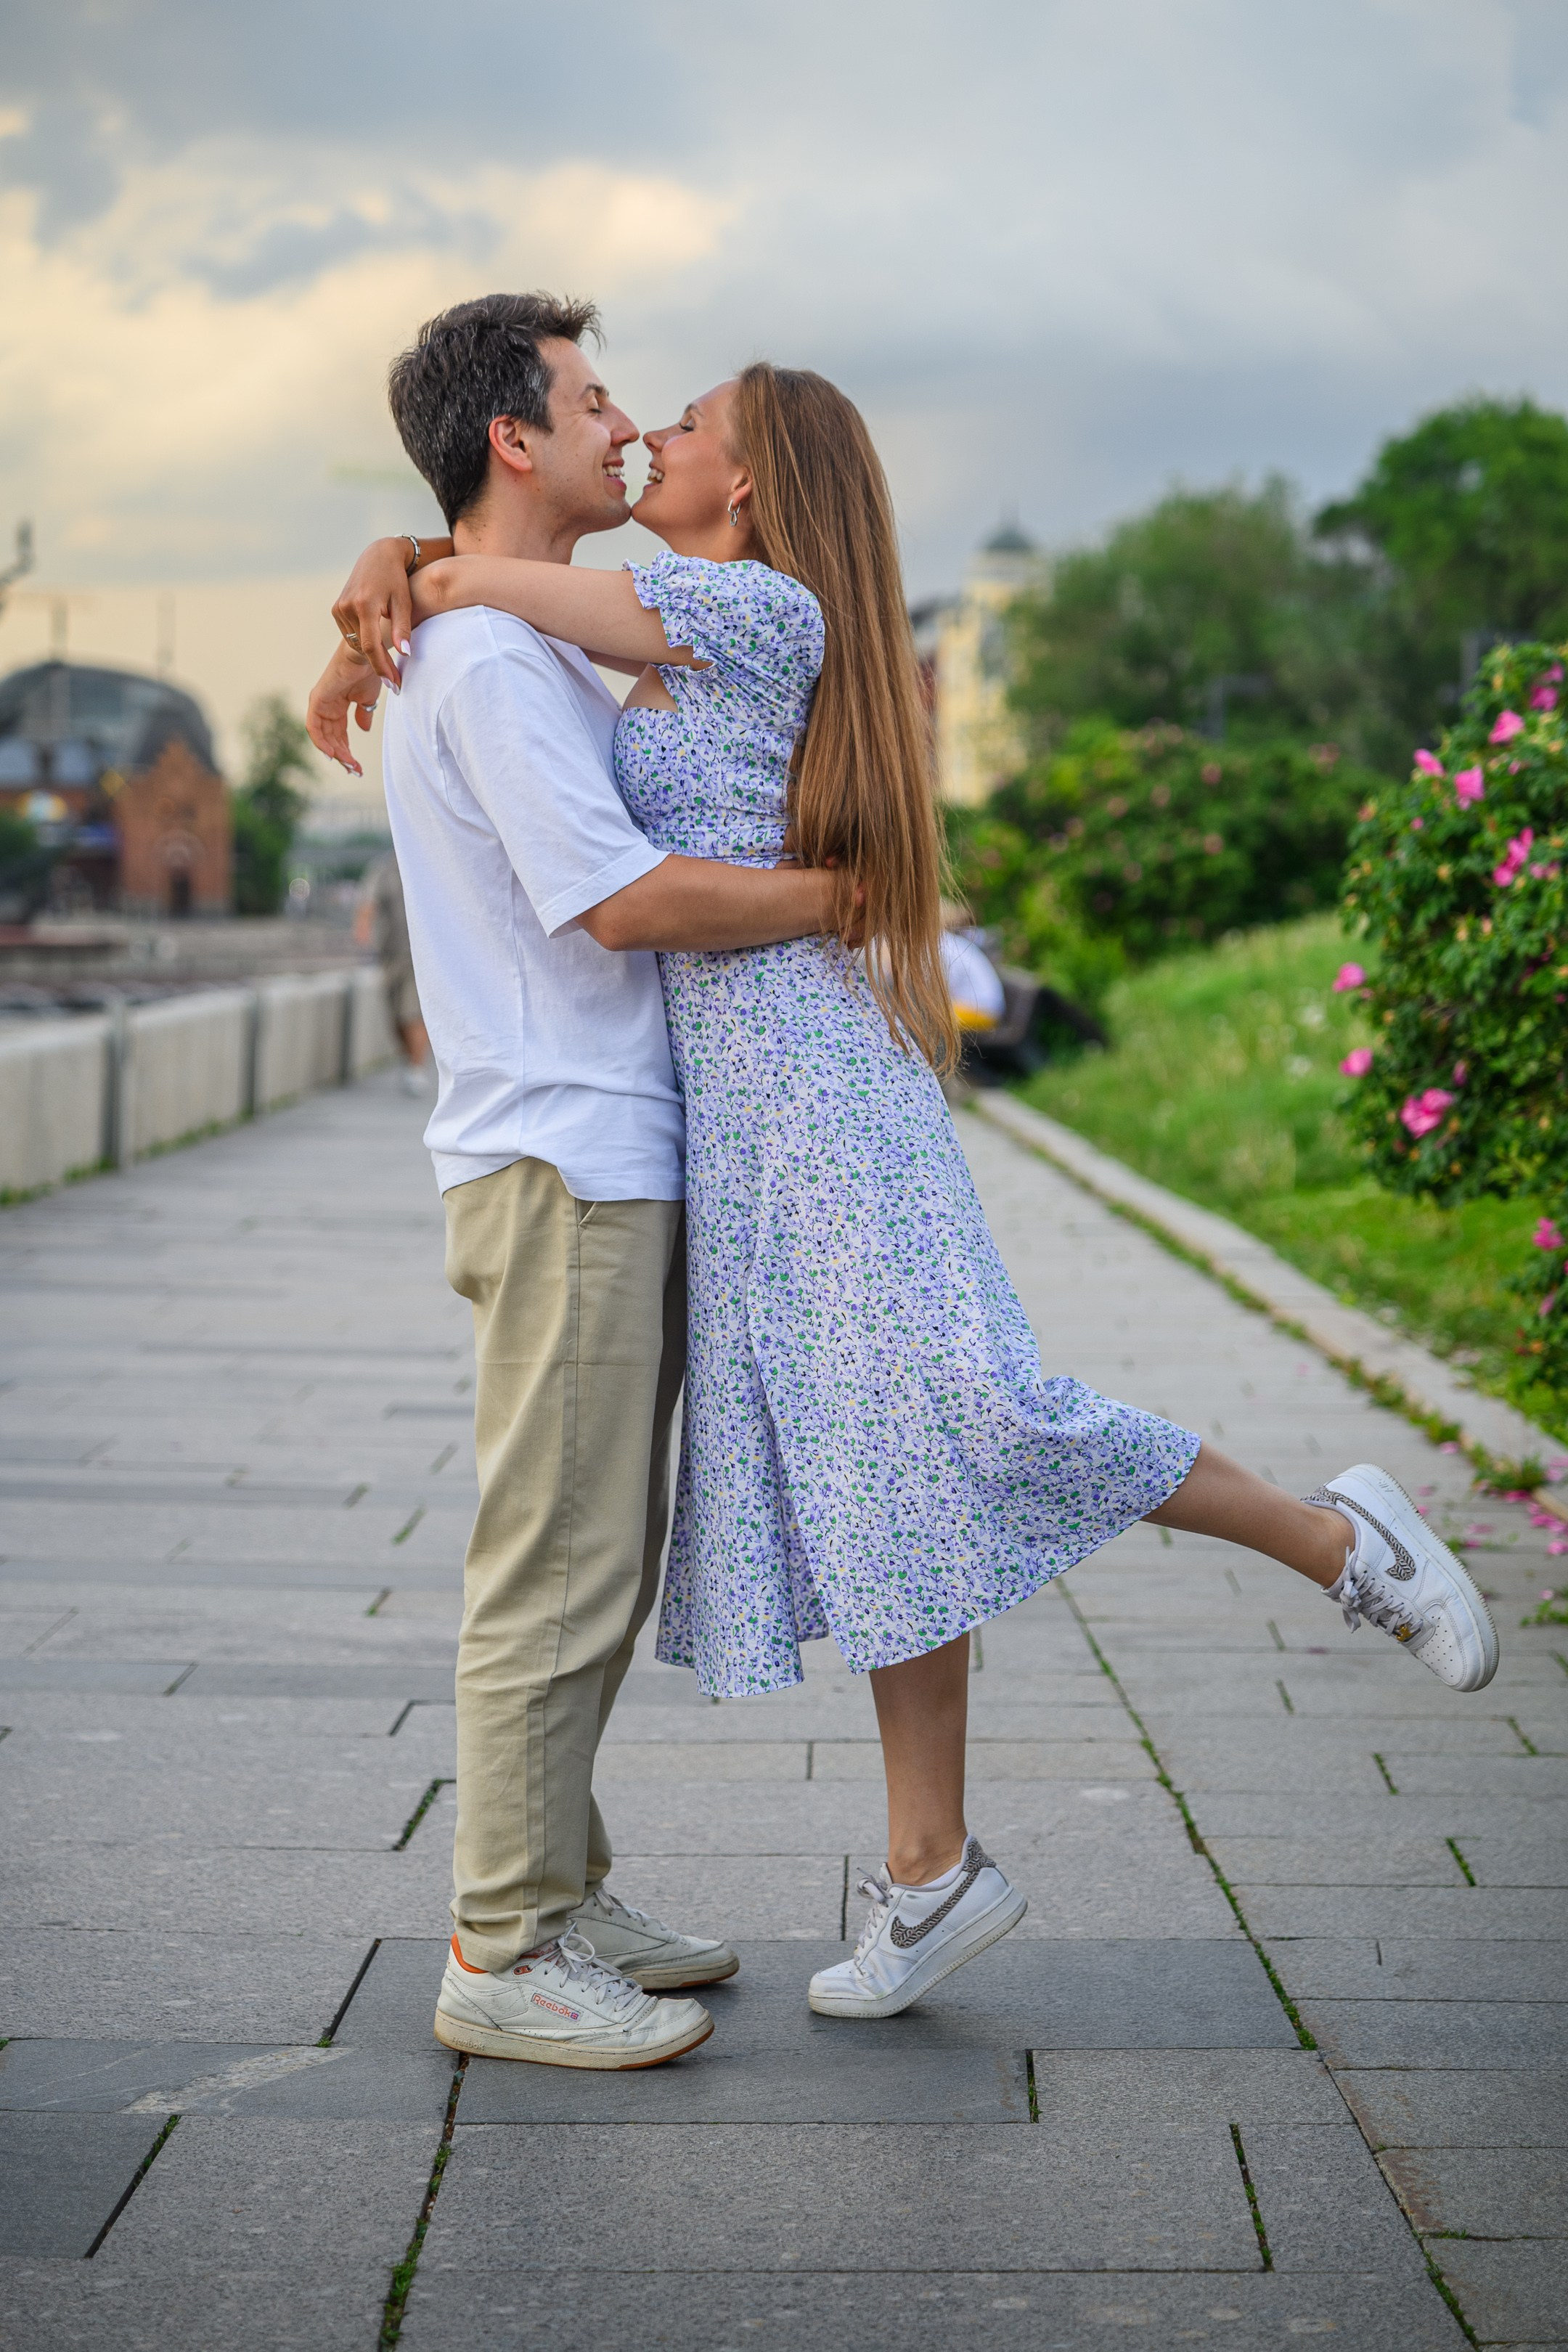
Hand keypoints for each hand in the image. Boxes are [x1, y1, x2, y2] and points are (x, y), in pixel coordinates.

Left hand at [306, 643, 382, 774]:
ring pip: (323, 737)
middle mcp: (326, 706)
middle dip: (343, 757)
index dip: (348, 751)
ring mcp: (320, 703)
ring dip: (336, 753)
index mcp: (337, 706)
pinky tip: (333, 754)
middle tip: (355, 771)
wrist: (369, 656)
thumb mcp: (368, 699)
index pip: (339, 735)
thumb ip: (364, 714)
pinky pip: (314, 727)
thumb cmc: (370, 672)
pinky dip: (321, 742)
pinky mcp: (317, 700)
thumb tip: (363, 729)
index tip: (358, 766)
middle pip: (331, 739)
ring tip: (349, 765)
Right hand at [332, 537, 416, 687]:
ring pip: (356, 643)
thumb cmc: (397, 579)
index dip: (383, 667)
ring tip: (389, 666)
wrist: (379, 556)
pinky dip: (363, 642)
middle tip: (396, 681)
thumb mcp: (404, 602)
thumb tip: (406, 654)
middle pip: (363, 647)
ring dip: (372, 655)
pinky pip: (351, 635)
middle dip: (380, 665)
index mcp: (364, 605)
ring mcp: (339, 608)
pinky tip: (376, 645)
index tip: (395, 684)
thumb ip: (404, 629)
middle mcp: (347, 607)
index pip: (371, 646)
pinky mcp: (336, 609)